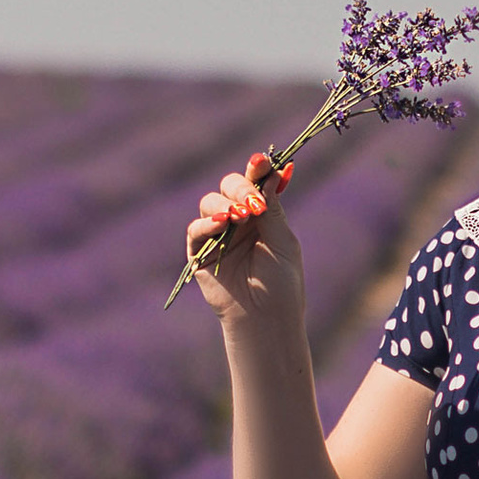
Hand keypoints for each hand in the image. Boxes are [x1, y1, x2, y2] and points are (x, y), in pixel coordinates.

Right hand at [185, 153, 302, 327]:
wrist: (265, 317)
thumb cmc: (281, 283)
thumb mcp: (282, 241)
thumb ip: (273, 208)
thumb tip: (272, 172)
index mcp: (262, 215)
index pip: (255, 183)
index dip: (256, 169)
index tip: (260, 161)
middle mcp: (239, 220)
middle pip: (229, 186)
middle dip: (240, 188)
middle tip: (252, 203)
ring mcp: (218, 235)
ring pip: (210, 202)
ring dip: (223, 204)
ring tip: (238, 216)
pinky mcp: (200, 253)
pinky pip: (196, 229)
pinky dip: (206, 223)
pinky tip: (220, 225)